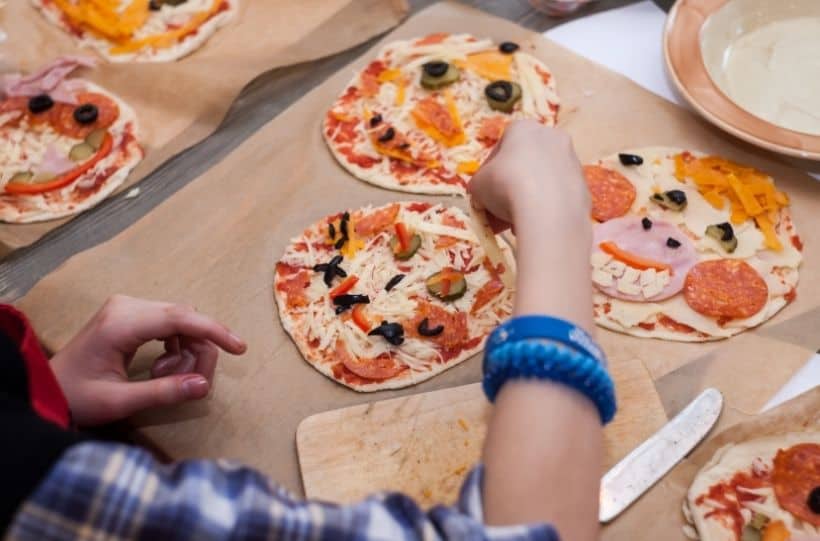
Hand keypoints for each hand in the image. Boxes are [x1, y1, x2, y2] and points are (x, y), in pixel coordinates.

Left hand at [50, 295, 246, 426]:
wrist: (46, 388)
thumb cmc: (76, 396)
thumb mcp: (119, 401)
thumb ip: (163, 392)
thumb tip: (204, 386)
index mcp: (121, 323)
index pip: (180, 318)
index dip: (214, 332)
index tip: (239, 348)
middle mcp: (127, 306)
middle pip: (185, 319)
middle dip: (198, 350)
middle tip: (193, 383)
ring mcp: (128, 307)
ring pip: (181, 321)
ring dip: (188, 350)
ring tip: (168, 377)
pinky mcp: (131, 314)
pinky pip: (170, 324)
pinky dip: (177, 345)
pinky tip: (162, 367)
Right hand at [468, 120, 589, 232]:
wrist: (548, 211)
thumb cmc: (505, 186)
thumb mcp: (477, 186)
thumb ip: (479, 186)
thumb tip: (482, 196)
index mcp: (524, 129)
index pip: (501, 147)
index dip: (488, 173)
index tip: (483, 192)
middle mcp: (552, 138)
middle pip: (525, 165)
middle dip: (509, 189)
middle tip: (496, 212)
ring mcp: (572, 162)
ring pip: (543, 182)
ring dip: (527, 200)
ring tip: (513, 225)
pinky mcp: (584, 186)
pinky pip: (559, 197)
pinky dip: (546, 210)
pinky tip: (534, 226)